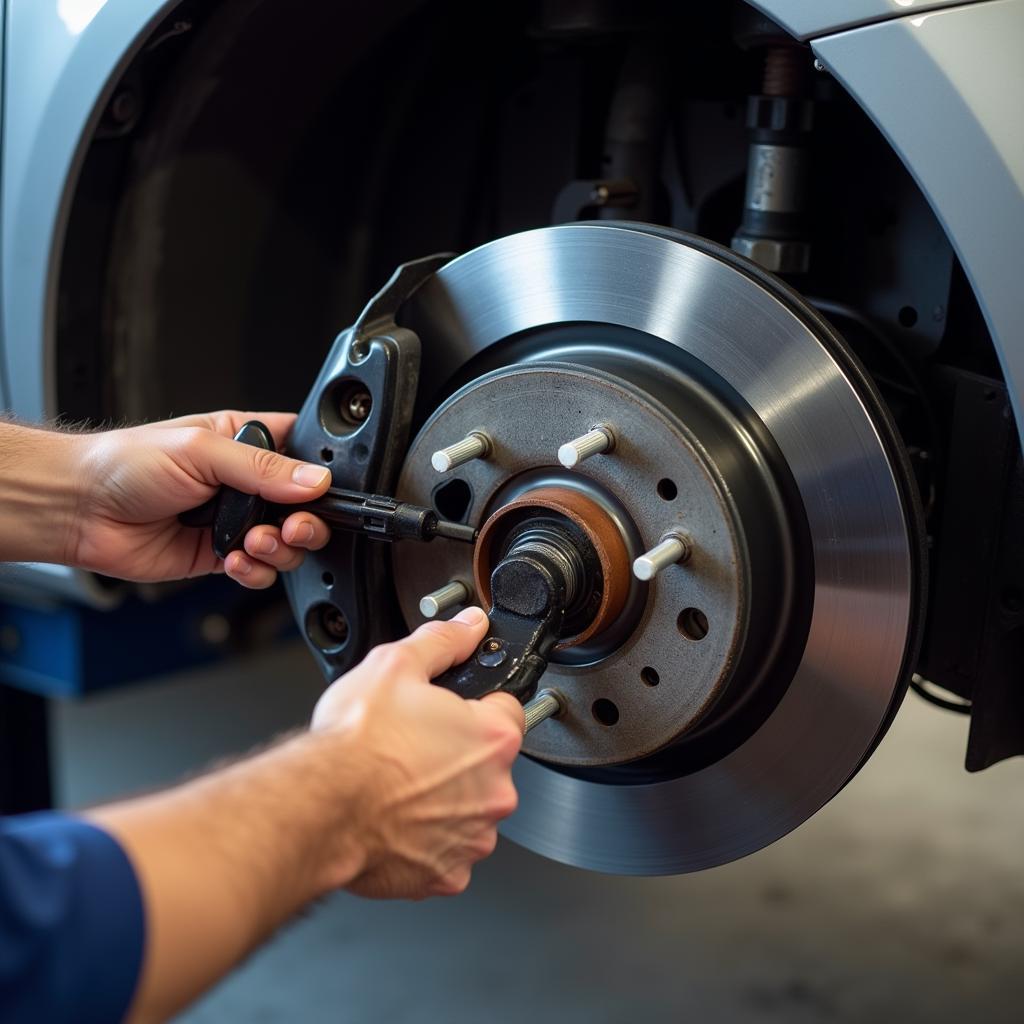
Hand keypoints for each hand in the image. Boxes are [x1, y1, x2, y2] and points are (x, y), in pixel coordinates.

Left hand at [69, 411, 333, 584]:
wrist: (80, 511)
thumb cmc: (124, 464)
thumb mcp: (201, 452)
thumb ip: (262, 468)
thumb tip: (314, 481)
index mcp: (245, 442)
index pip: (303, 452)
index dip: (320, 472)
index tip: (321, 489)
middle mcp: (245, 484)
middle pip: (306, 507)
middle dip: (307, 522)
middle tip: (293, 526)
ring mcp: (235, 523)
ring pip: (288, 544)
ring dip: (279, 549)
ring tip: (252, 543)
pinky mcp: (221, 557)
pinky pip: (259, 571)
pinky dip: (254, 571)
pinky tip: (234, 560)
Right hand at [312, 607, 524, 898]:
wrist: (319, 808)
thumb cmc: (356, 744)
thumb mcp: (395, 666)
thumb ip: (442, 641)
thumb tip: (469, 626)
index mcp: (493, 737)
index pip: (508, 709)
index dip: (475, 705)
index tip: (450, 712)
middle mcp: (495, 791)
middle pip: (487, 764)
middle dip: (457, 755)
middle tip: (414, 747)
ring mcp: (473, 837)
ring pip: (468, 809)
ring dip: (443, 799)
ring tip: (399, 783)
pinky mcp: (447, 874)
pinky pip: (445, 851)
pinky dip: (426, 839)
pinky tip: (395, 819)